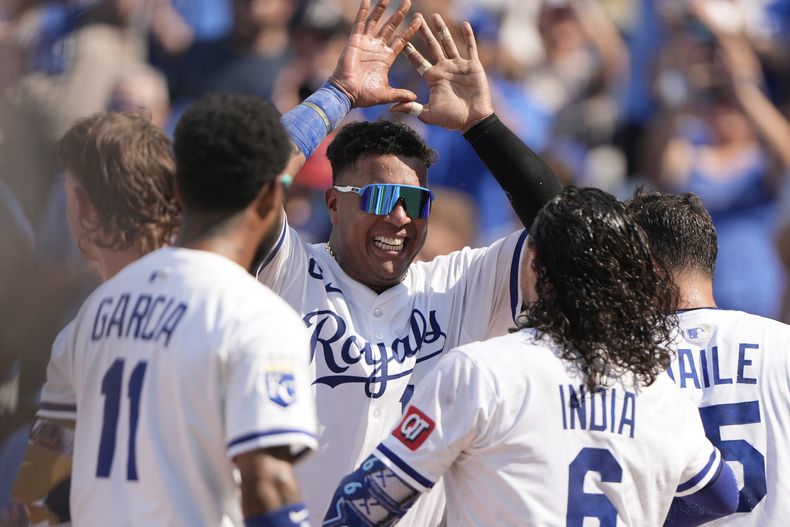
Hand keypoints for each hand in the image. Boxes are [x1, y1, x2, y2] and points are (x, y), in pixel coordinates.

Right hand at [330, 0, 421, 106]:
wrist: (347, 94)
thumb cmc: (365, 96)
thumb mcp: (387, 94)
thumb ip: (400, 94)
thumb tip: (415, 98)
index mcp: (386, 58)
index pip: (401, 40)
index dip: (410, 30)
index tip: (419, 20)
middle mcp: (377, 48)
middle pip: (391, 27)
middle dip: (399, 15)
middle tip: (408, 2)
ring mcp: (366, 43)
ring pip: (376, 21)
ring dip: (382, 9)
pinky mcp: (355, 41)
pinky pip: (360, 23)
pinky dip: (363, 11)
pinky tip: (367, 0)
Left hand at [391, 14, 493, 131]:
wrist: (473, 121)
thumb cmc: (451, 119)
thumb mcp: (428, 114)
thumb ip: (411, 108)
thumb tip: (391, 109)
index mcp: (433, 77)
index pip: (418, 60)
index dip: (410, 50)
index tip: (400, 38)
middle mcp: (444, 68)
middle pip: (432, 46)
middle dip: (424, 33)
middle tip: (416, 18)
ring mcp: (458, 65)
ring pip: (449, 43)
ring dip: (442, 30)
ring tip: (435, 17)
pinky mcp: (473, 66)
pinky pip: (470, 48)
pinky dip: (468, 36)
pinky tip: (464, 24)